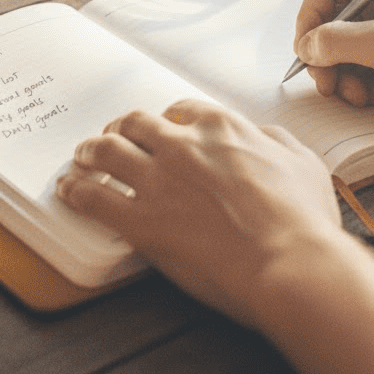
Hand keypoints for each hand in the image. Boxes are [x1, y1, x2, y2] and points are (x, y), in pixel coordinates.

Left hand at [57, 99, 344, 328]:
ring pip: (107, 151)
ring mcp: (159, 180)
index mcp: (222, 127)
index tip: (162, 129)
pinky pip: (94, 198)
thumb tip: (263, 137)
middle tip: (113, 137)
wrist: (291, 263)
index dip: (166, 119)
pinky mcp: (142, 220)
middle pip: (136, 123)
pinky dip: (76, 191)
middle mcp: (184, 145)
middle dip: (120, 128)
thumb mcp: (303, 162)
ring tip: (82, 158)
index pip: (181, 110)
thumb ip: (275, 141)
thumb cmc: (303, 220)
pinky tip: (70, 191)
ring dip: (90, 152)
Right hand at [293, 0, 373, 122]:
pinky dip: (366, 86)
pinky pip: (362, 69)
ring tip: (363, 97)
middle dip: (327, 58)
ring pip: (343, 51)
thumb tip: (305, 47)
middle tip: (327, 86)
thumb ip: (337, 42)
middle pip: (329, 23)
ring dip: (347, 78)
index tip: (305, 51)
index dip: (309, 17)